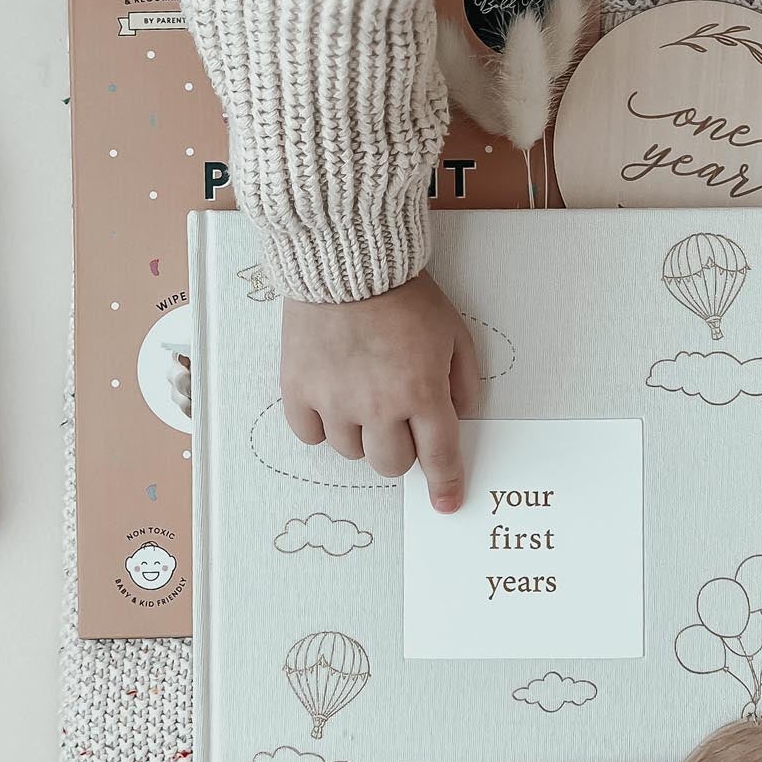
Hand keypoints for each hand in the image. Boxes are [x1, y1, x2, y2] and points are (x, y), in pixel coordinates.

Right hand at [280, 271, 479, 511]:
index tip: (446, 503)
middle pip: (390, 465)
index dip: (445, 485)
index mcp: (422, 391)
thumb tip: (459, 416)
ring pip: (350, 452)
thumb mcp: (454, 331)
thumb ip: (464, 380)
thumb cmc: (403, 292)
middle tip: (396, 421)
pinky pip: (310, 434)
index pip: (438, 456)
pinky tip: (330, 398)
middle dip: (400, 450)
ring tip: (360, 396)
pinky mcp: (297, 389)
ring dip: (361, 435)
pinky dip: (322, 425)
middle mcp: (377, 405)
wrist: (346, 258)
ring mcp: (334, 400)